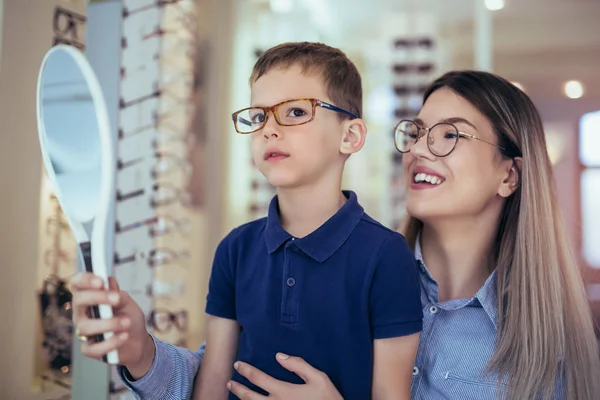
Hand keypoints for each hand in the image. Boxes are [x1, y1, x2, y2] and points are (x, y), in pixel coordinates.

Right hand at [70, 272, 153, 377]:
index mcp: (89, 297)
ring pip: (86, 326)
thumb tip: (109, 281)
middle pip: (78, 300)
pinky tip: (124, 336)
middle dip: (97, 297)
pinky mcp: (89, 349)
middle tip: (116, 299)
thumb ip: (117, 294)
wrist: (138, 341)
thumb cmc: (129, 317)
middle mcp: (82, 313)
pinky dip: (111, 342)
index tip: (100, 281)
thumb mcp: (127, 303)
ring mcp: (84, 331)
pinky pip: (93, 348)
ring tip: (127, 322)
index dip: (84, 279)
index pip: (77, 284)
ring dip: (109, 323)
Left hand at [227, 353, 342, 399]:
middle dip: (237, 388)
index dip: (245, 370)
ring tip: (234, 394)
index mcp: (283, 391)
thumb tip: (280, 356)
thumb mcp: (319, 378)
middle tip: (230, 381)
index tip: (237, 365)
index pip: (258, 378)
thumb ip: (299, 365)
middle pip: (249, 397)